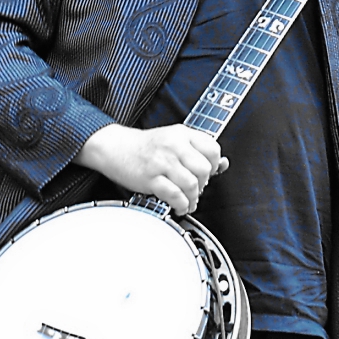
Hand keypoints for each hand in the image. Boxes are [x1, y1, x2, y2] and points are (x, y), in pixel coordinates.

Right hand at [73, 124, 227, 214]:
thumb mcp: (174, 139)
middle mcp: (174, 145)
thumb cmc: (145, 147)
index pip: (213, 149)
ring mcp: (162, 162)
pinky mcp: (151, 178)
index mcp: (182, 133)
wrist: (115, 148)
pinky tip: (180, 206)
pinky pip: (175, 196)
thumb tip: (223, 164)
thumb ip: (197, 150)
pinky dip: (181, 205)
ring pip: (192, 185)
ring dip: (193, 198)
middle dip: (203, 184)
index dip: (214, 165)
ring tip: (189, 201)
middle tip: (196, 188)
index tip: (208, 172)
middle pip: (204, 169)